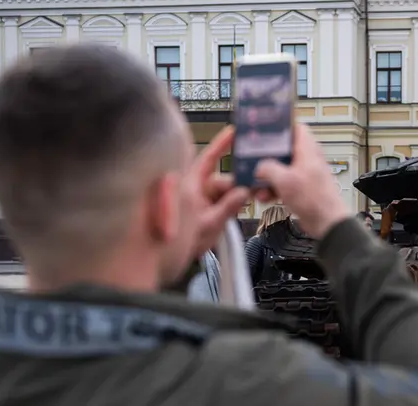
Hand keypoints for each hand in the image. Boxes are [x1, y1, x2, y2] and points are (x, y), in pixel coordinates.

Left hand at [189, 125, 250, 256]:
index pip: (207, 160)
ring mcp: (198, 200)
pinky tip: (235, 212)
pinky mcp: (203, 209)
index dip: (220, 145)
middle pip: (220, 179)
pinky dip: (229, 206)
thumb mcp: (209, 225)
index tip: (234, 133)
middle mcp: (194, 189)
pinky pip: (221, 202)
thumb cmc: (179, 242)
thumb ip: (227, 208)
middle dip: (236, 186)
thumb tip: (243, 192)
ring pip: (223, 192)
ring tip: (243, 208)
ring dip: (233, 200)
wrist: (166, 260)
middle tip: (252, 193)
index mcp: (190, 186)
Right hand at [255, 123, 350, 238]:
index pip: (296, 127)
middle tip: (252, 158)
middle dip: (267, 156)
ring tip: (255, 184)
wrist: (327, 222)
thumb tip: (259, 167)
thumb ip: (268, 168)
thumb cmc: (314, 199)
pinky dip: (274, 189)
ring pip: (281, 169)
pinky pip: (284, 184)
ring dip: (268, 177)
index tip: (265, 129)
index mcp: (307, 150)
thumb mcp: (284, 180)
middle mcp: (307, 160)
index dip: (281, 126)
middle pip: (284, 150)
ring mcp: (304, 175)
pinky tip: (264, 197)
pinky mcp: (302, 189)